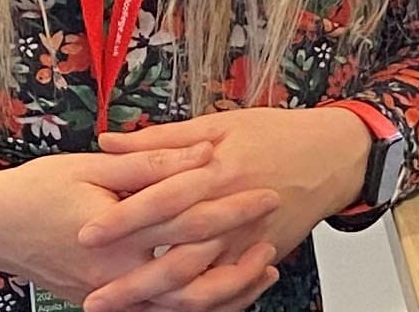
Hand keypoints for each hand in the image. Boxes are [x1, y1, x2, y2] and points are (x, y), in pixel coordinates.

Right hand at [0, 147, 279, 306]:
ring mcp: (113, 296)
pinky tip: (230, 289)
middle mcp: (115, 274)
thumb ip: (145, 162)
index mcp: (113, 235)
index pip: (185, 218)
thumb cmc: (34, 191)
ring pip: (185, 305)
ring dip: (230, 286)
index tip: (263, 188)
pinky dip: (203, 304)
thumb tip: (198, 152)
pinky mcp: (112, 305)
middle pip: (195, 267)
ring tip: (266, 262)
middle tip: (273, 221)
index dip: (229, 203)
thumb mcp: (88, 166)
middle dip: (240, 244)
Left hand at [77, 108, 375, 308]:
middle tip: (94, 296)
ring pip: (201, 286)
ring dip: (159, 303)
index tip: (86, 234)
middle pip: (177, 256)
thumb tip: (107, 142)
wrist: (332, 158)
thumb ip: (160, 139)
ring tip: (122, 311)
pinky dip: (197, 307)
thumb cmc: (274, 136)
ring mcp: (247, 244)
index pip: (161, 201)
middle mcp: (231, 215)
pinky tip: (165, 311)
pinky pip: (225, 294)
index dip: (123, 220)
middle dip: (132, 281)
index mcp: (217, 174)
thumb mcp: (218, 124)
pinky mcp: (258, 259)